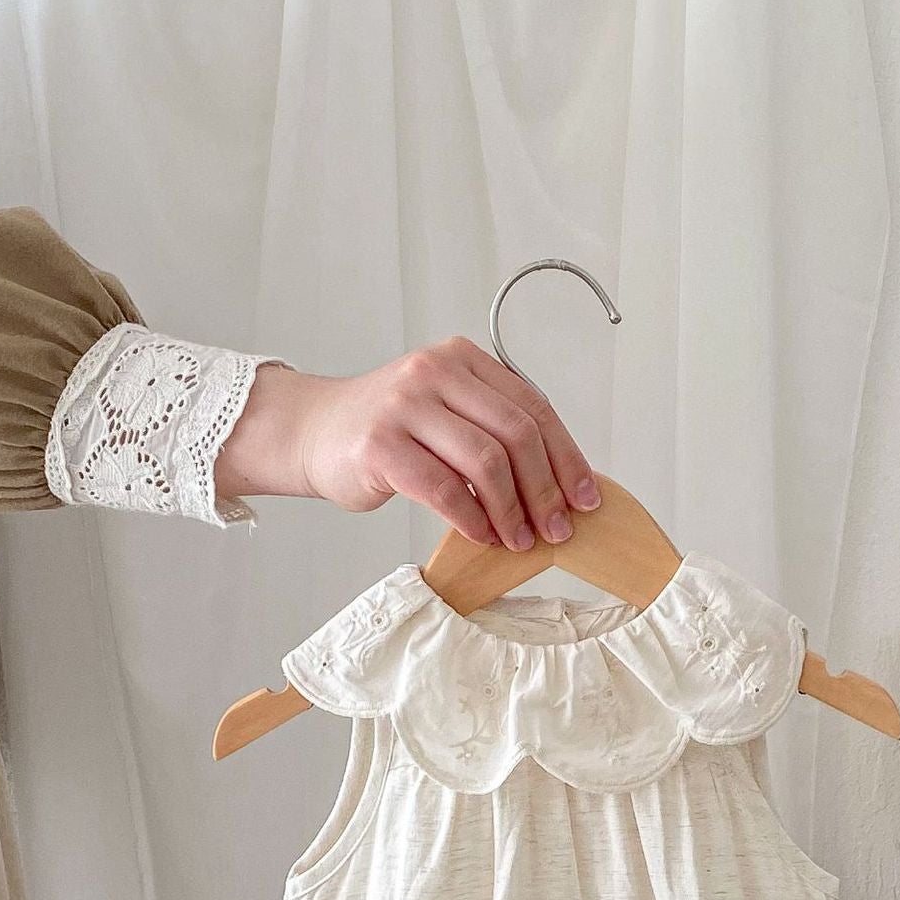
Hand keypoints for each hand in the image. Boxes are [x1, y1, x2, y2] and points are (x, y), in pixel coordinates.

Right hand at [214, 339, 598, 548]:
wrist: (313, 432)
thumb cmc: (388, 432)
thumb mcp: (446, 413)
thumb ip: (493, 432)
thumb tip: (560, 485)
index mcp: (462, 359)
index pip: (534, 408)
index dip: (567, 458)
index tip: (587, 499)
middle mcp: (435, 372)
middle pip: (517, 435)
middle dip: (546, 490)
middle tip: (557, 529)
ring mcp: (406, 406)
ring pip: (485, 462)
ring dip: (512, 511)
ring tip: (520, 540)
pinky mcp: (381, 445)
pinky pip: (444, 489)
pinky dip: (472, 519)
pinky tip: (483, 536)